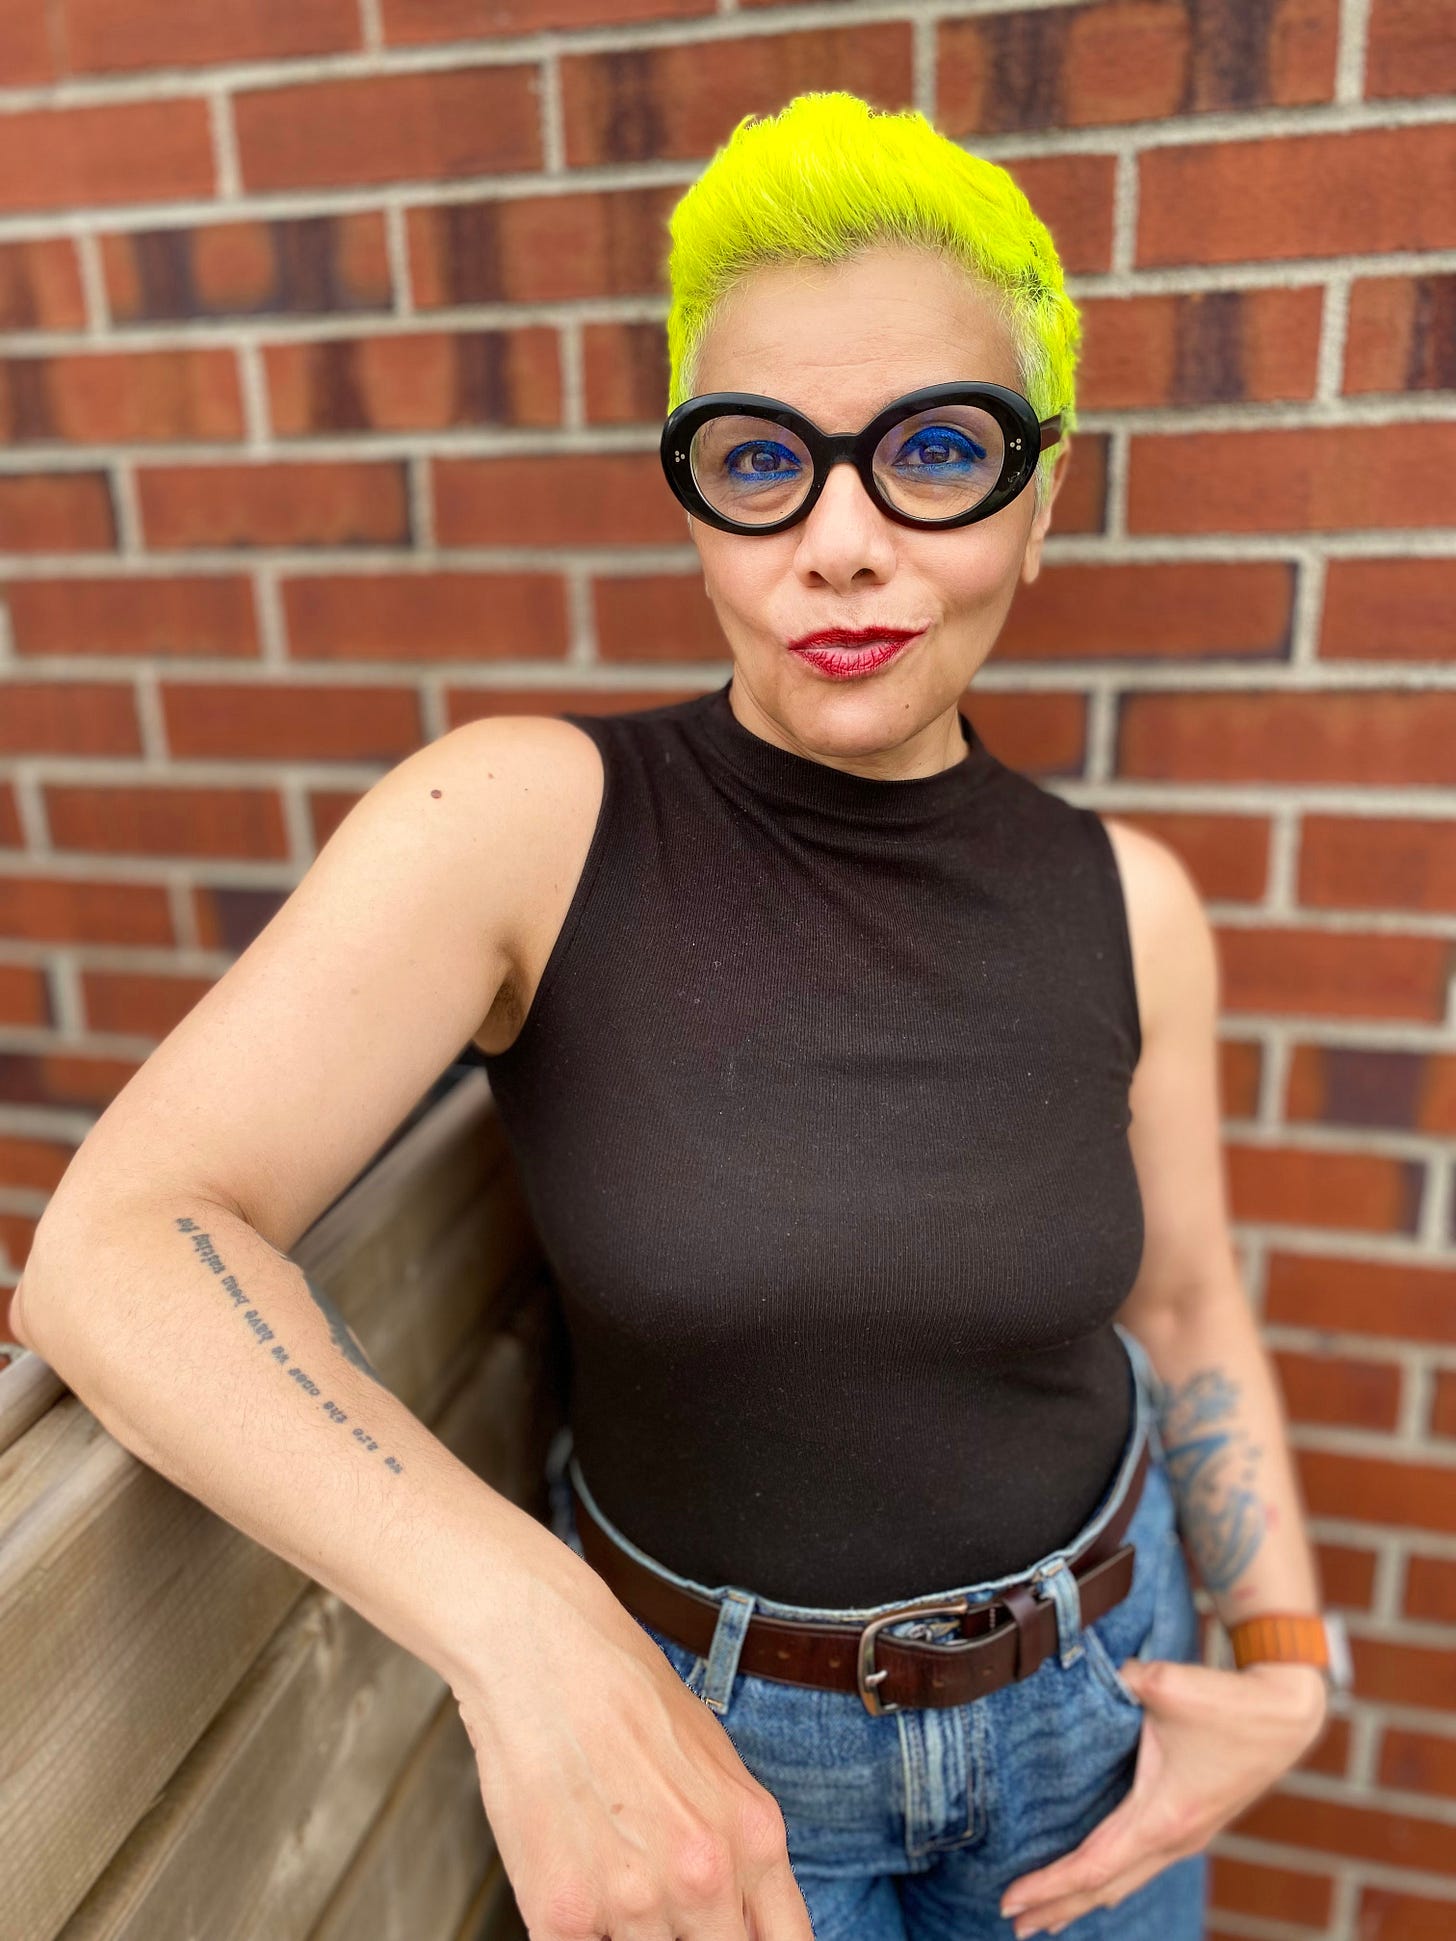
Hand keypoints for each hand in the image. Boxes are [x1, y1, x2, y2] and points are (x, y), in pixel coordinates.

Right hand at [451, 1547, 814, 1940]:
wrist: (543, 1652)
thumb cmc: (626, 1691)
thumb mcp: (717, 1762)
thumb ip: (741, 1850)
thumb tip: (745, 1916)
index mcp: (753, 1837)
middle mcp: (703, 1878)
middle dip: (690, 1940)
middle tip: (658, 1901)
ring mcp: (633, 1902)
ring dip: (626, 1931)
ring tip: (607, 1870)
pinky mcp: (562, 1915)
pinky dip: (576, 1931)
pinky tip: (572, 1877)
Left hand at [998, 1656, 1328, 1937]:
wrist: (1286, 1713)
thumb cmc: (1226, 1701)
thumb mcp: (1163, 1684)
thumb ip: (1113, 1680)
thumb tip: (1068, 1664)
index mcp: (1162, 1816)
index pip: (1093, 1865)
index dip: (1049, 1885)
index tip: (1009, 1900)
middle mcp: (1173, 1839)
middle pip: (1104, 1886)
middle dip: (1056, 1906)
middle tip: (1012, 1920)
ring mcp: (1185, 1838)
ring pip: (1124, 1881)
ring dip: (1082, 1900)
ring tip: (1046, 1916)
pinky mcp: (1191, 1827)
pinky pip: (1141, 1865)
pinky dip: (1110, 1880)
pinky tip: (1096, 1883)